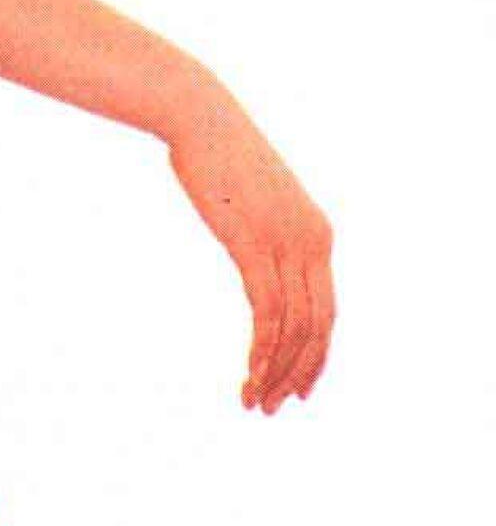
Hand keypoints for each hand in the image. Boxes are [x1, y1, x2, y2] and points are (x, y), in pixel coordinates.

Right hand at [165, 77, 335, 411]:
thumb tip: (258, 253)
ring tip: (253, 400)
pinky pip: (268, 311)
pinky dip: (262, 348)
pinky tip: (247, 372)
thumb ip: (266, 232)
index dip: (314, 357)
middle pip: (318, 327)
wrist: (200, 119)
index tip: (294, 387)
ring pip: (294, 327)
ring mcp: (287, 243)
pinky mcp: (256, 244)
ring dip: (274, 370)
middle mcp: (314, 242)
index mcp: (318, 235)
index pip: (327, 312)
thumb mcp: (254, 202)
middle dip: (297, 373)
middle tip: (271, 406)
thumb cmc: (218, 156)